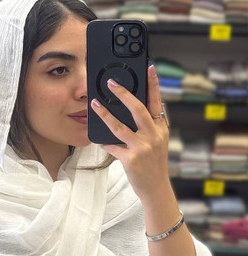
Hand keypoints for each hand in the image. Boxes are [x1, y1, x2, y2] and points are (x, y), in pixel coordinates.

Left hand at [91, 64, 169, 202]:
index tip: (149, 67)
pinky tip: (96, 137)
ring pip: (120, 126)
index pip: (157, 102)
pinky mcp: (130, 159)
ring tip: (95, 104)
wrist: (156, 188)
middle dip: (124, 94)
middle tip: (111, 83)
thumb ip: (149, 126)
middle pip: (138, 109)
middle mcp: (153, 136)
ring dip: (105, 114)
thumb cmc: (153, 163)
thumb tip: (135, 107)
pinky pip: (112, 146)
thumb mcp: (158, 142)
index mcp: (160, 128)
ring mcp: (142, 148)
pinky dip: (104, 141)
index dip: (153, 84)